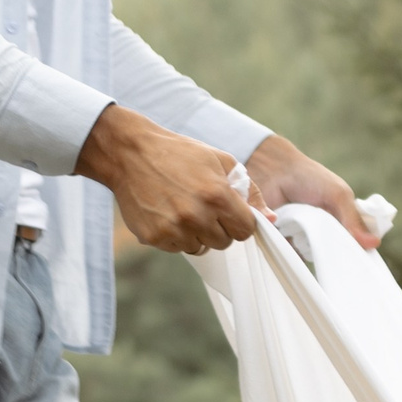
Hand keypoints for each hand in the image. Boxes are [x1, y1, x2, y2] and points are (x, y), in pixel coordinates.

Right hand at [75, 105, 255, 253]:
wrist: (130, 153)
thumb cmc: (180, 154)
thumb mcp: (221, 161)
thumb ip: (251, 192)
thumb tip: (272, 219)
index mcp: (217, 196)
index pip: (246, 230)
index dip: (240, 222)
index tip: (229, 212)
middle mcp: (196, 215)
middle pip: (225, 242)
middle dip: (219, 227)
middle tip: (203, 206)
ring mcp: (174, 229)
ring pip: (201, 248)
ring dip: (197, 234)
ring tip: (183, 207)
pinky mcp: (154, 237)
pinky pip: (178, 249)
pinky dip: (176, 236)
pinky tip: (167, 213)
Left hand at [244, 134, 377, 248]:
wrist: (273, 170)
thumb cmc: (310, 178)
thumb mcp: (338, 195)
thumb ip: (354, 219)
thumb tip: (375, 244)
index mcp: (346, 220)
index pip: (360, 244)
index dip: (361, 253)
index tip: (361, 261)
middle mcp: (329, 232)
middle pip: (339, 255)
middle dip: (337, 255)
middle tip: (333, 251)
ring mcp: (309, 238)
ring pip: (317, 257)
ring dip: (313, 250)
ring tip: (306, 236)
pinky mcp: (289, 242)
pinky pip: (295, 257)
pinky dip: (294, 252)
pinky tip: (291, 240)